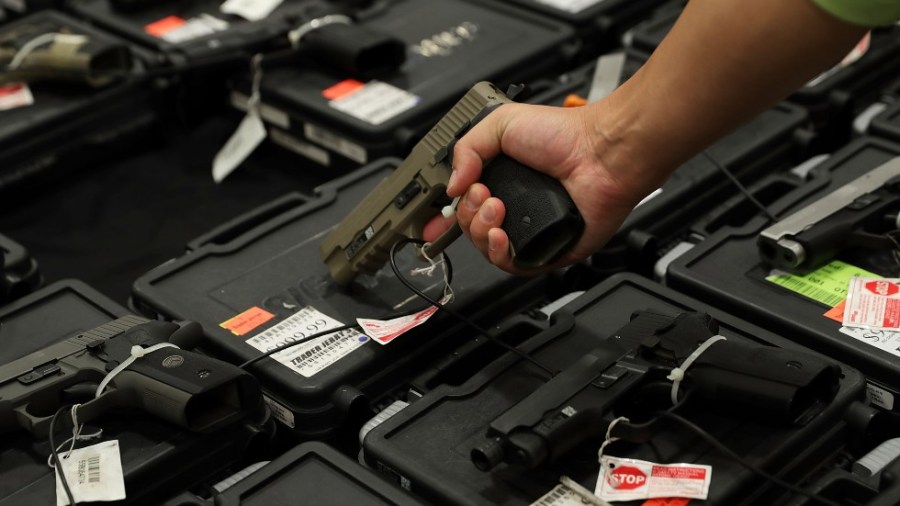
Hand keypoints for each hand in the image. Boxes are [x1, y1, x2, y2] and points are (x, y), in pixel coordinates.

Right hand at [423, 101, 660, 274]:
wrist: (601, 154)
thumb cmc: (565, 135)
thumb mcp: (500, 124)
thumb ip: (466, 149)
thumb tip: (452, 184)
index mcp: (502, 179)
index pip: (464, 204)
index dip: (443, 216)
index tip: (430, 222)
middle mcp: (514, 206)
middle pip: (469, 227)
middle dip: (467, 213)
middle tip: (483, 193)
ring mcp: (530, 229)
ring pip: (486, 248)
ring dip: (480, 230)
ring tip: (496, 207)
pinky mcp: (547, 250)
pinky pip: (513, 266)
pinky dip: (498, 253)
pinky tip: (499, 235)